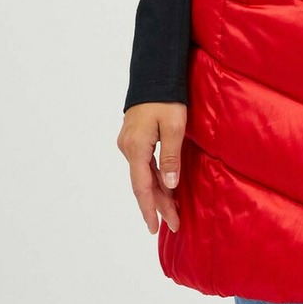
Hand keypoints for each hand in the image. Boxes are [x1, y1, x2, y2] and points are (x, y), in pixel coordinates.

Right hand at [118, 101, 185, 234]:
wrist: (154, 74)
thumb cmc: (166, 98)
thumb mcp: (174, 127)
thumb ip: (170, 157)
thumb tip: (170, 184)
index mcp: (136, 148)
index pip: (142, 187)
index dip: (150, 209)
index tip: (155, 228)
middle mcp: (128, 148)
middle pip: (143, 185)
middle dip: (158, 206)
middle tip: (173, 225)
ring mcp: (129, 144)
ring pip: (144, 176)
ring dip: (158, 194)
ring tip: (171, 213)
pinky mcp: (134, 139)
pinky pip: (144, 165)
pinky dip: (155, 179)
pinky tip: (165, 189)